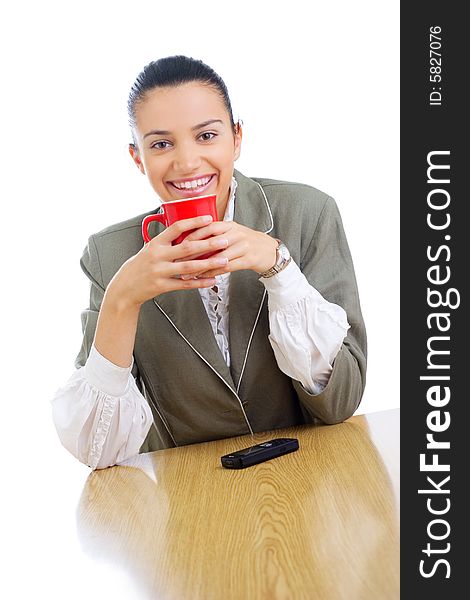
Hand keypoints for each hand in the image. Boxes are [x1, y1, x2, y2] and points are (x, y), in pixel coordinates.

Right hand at [105, 215, 230, 307]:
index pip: (176, 227)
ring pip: (189, 266)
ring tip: (224, 260)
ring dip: (209, 263)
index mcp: (155, 243)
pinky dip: (200, 282)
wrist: (125, 287)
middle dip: (208, 244)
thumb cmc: (140, 266)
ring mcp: (159, 271)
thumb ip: (166, 242)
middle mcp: (157, 256)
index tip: (209, 219)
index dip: (194, 222)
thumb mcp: (149, 249)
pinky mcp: (161, 286)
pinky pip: (185, 284)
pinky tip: (212, 280)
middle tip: (224, 240)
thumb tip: (185, 230)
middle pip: (187, 247)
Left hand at [180, 220, 277, 278]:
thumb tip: (190, 238)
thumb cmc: (247, 242)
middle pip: (211, 242)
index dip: (192, 235)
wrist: (270, 251)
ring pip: (218, 257)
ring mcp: (243, 246)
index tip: (178, 243)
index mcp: (229, 225)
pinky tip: (204, 277)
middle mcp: (236, 234)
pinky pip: (227, 267)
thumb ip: (214, 234)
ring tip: (188, 274)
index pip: (208, 227)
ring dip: (201, 267)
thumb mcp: (232, 233)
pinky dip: (213, 273)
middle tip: (178, 261)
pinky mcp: (248, 259)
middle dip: (192, 253)